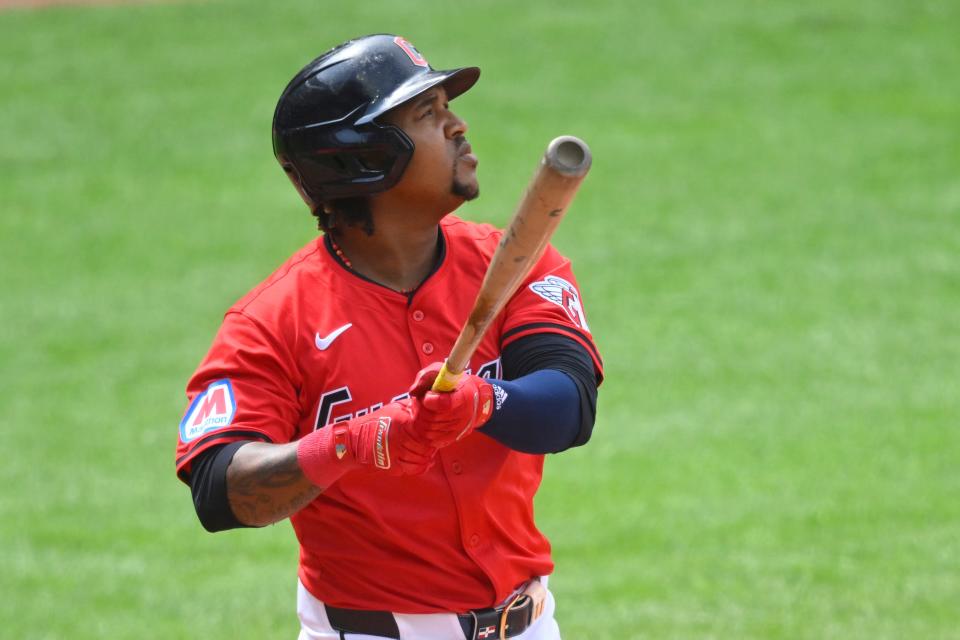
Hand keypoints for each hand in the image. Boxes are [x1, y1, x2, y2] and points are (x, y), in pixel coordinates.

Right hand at [298, 400, 436, 484]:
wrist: (352, 441)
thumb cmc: (374, 422)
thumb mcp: (392, 408)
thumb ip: (411, 408)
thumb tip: (428, 406)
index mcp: (400, 422)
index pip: (426, 431)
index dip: (432, 434)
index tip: (433, 434)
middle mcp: (398, 438)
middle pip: (425, 447)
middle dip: (430, 448)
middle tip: (432, 447)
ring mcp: (394, 453)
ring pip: (421, 459)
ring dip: (426, 458)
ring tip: (427, 455)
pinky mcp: (390, 466)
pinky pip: (412, 469)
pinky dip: (421, 468)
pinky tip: (424, 464)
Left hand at [409, 362, 494, 447]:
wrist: (469, 398)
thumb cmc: (452, 383)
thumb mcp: (440, 372)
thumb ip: (426, 376)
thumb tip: (414, 391)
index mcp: (466, 395)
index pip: (446, 404)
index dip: (432, 401)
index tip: (427, 396)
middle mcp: (465, 415)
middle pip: (433, 417)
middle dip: (423, 407)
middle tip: (425, 399)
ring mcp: (459, 429)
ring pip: (428, 427)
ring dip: (421, 416)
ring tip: (427, 407)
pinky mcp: (451, 439)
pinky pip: (428, 437)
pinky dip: (423, 426)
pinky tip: (429, 417)